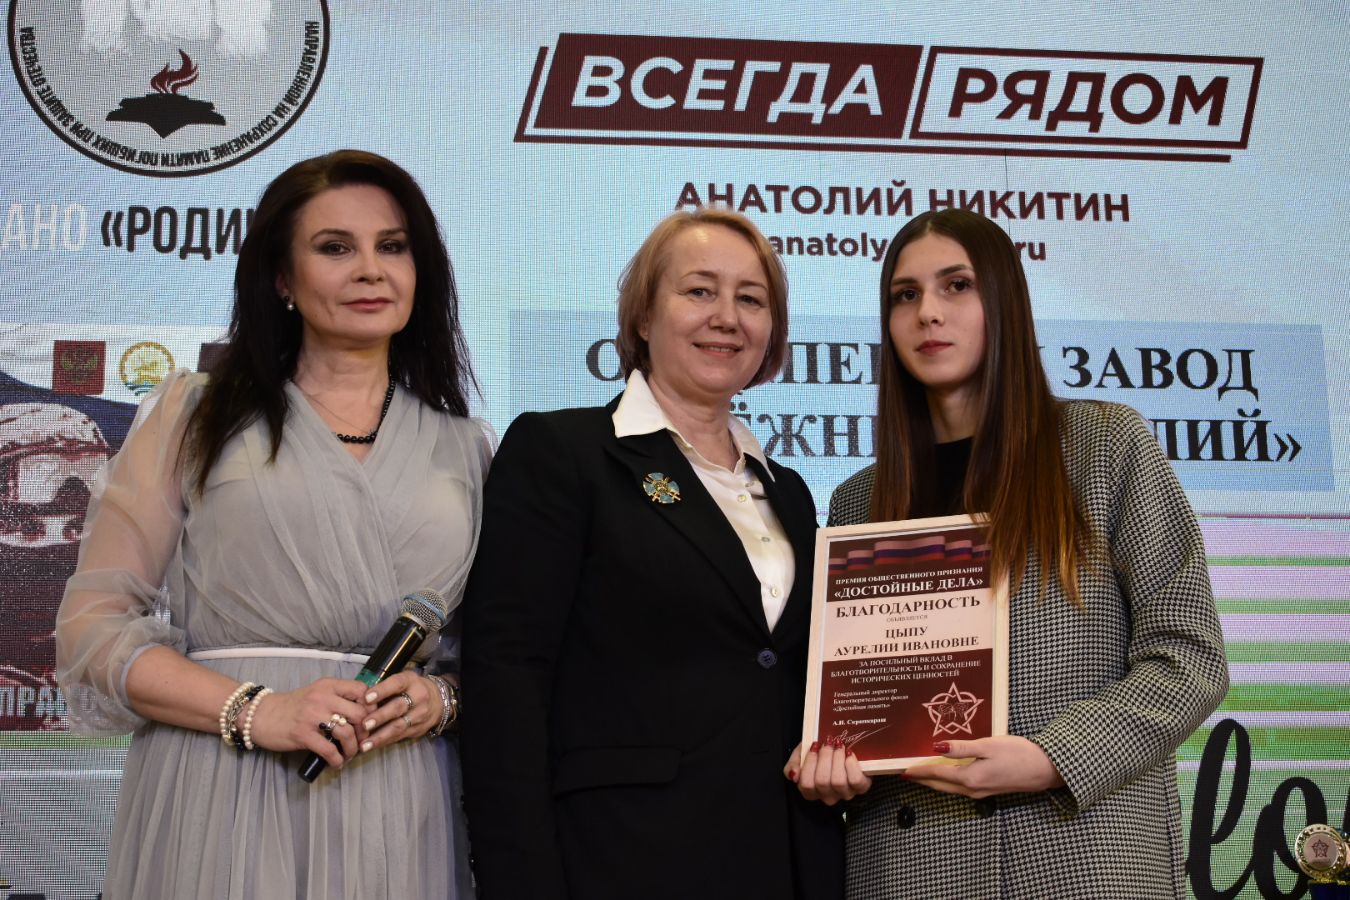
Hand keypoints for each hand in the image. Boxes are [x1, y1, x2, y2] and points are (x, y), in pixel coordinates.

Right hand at [247, 677, 373, 768]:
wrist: (260, 715)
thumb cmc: (292, 707)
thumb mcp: (316, 693)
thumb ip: (337, 698)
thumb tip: (364, 713)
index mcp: (328, 685)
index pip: (361, 690)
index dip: (371, 707)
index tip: (370, 720)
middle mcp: (322, 697)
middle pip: (359, 713)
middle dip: (365, 731)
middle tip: (363, 741)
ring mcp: (312, 716)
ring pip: (346, 733)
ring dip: (353, 748)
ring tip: (350, 754)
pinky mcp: (302, 734)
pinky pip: (329, 750)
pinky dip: (337, 759)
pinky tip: (337, 763)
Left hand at [357, 672, 447, 752]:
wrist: (439, 701)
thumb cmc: (411, 689)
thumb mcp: (403, 681)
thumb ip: (385, 688)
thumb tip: (359, 698)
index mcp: (410, 681)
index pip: (397, 684)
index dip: (382, 691)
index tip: (366, 698)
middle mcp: (418, 697)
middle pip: (398, 707)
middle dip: (380, 717)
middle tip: (364, 724)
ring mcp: (420, 715)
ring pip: (399, 726)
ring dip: (380, 736)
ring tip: (364, 744)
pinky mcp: (418, 729)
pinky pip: (400, 737)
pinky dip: (384, 742)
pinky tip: (371, 746)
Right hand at [786, 740, 872, 805]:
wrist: (842, 749)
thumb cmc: (820, 753)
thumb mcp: (801, 754)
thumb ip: (793, 764)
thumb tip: (794, 775)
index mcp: (811, 790)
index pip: (806, 784)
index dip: (810, 763)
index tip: (814, 745)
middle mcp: (827, 796)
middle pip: (822, 781)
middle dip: (825, 757)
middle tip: (828, 741)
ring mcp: (844, 793)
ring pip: (838, 781)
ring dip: (837, 758)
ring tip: (838, 745)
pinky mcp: (860, 788)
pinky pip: (855, 780)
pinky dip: (851, 764)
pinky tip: (849, 753)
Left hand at [902, 736, 1064, 798]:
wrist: (1045, 769)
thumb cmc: (1018, 753)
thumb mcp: (988, 746)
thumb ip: (961, 748)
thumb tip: (936, 748)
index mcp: (969, 778)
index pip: (936, 774)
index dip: (919, 771)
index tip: (902, 770)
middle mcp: (971, 789)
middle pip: (939, 785)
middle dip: (922, 779)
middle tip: (906, 773)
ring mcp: (980, 792)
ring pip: (949, 788)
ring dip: (933, 781)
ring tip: (920, 773)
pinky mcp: (988, 790)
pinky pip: (960, 788)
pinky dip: (947, 781)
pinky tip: (945, 774)